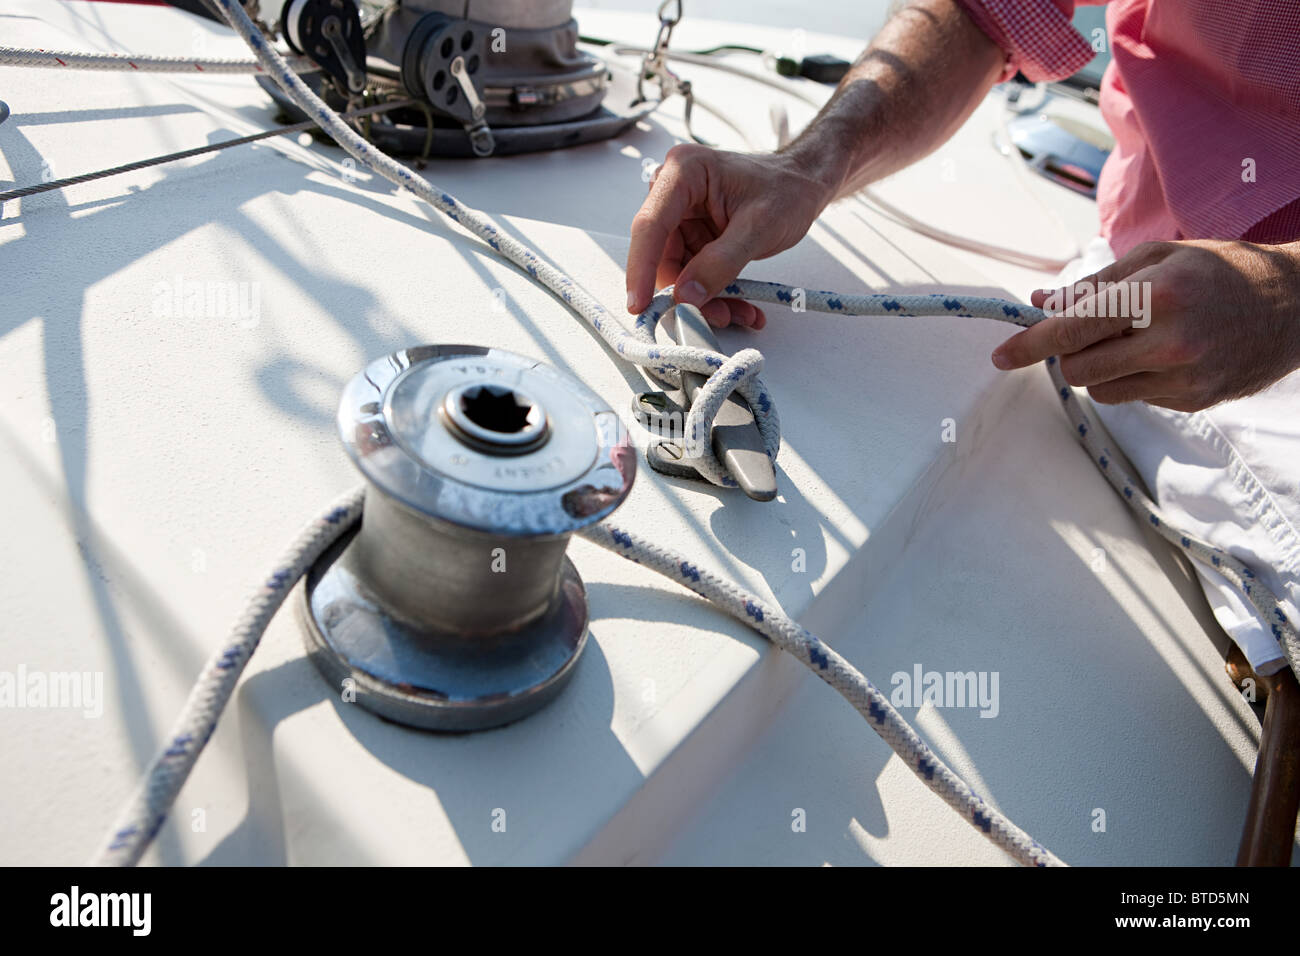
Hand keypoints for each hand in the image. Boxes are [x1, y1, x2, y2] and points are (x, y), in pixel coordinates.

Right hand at [626, 143, 831, 327]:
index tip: (640, 303)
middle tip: (714, 317)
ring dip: (704, 300)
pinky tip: (739, 305)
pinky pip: (692, 276)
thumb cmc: (787, 190)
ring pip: (677, 272)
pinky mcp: (693, 238)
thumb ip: (721, 262)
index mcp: (684, 173)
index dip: (642, 268)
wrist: (804, 187)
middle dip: (685, 293)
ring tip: (738, 312)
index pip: (650, 225)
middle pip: (661, 255)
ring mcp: (683, 218)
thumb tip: (686, 295)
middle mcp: (675, 193)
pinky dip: (714, 295)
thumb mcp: (758, 227)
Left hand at [990, 239, 1299, 410]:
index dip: (1029, 345)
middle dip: (1068, 352)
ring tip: (1133, 338)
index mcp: (1158, 296)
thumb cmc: (1219, 270)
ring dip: (1098, 368)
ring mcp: (1184, 377)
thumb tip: (1039, 304)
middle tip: (1086, 332)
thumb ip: (1093, 285)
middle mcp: (1170, 342)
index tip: (1001, 356)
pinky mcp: (1192, 401)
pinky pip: (1133, 398)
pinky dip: (1132, 378)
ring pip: (1100, 390)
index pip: (1072, 329)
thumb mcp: (1157, 258)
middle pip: (1077, 368)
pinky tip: (1162, 354)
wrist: (1295, 306)